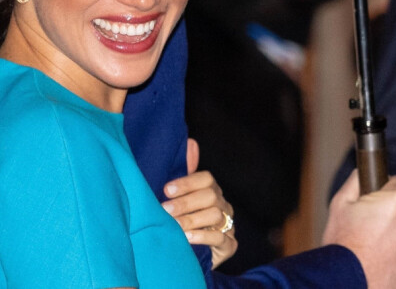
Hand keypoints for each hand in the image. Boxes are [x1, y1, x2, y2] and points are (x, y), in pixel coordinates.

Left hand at [162, 138, 236, 268]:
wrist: (185, 253)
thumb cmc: (180, 219)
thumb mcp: (177, 196)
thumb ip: (184, 170)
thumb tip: (191, 142)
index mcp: (211, 189)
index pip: (206, 179)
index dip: (187, 182)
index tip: (166, 190)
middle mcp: (222, 204)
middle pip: (210, 196)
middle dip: (185, 203)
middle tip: (165, 210)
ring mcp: (228, 224)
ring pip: (215, 215)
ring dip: (191, 219)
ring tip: (174, 226)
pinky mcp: (230, 245)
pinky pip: (220, 238)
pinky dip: (201, 236)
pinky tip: (186, 237)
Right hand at [322, 170, 395, 288]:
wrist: (347, 280)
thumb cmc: (342, 243)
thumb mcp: (339, 203)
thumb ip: (355, 182)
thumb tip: (362, 173)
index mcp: (393, 203)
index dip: (392, 185)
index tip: (386, 191)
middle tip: (383, 220)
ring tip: (387, 239)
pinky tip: (392, 252)